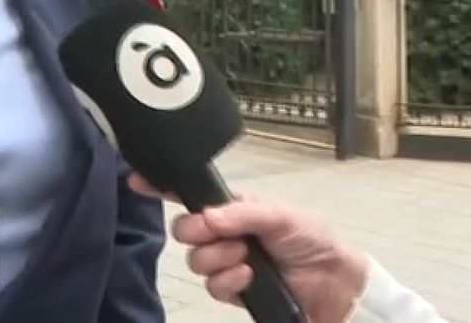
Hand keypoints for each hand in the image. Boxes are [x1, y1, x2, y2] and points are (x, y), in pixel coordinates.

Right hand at [129, 173, 369, 321]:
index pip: (193, 194)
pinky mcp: (232, 290)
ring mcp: (228, 262)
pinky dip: (228, 281)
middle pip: (185, 229)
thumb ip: (244, 213)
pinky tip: (248, 278)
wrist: (332, 285)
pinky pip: (212, 286)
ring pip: (195, 260)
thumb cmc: (311, 240)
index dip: (163, 186)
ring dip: (218, 258)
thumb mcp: (281, 216)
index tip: (138, 181)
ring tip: (246, 258)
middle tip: (217, 233)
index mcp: (235, 207)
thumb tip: (207, 216)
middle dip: (197, 231)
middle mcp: (226, 232)